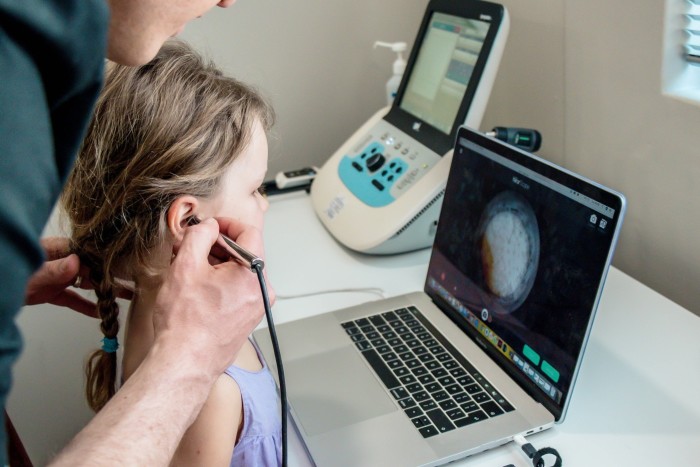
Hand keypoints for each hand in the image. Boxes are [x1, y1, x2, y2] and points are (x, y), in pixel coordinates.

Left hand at [24, 237, 133, 317]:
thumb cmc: (7, 273)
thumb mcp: (31, 273)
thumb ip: (53, 270)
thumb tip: (77, 262)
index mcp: (55, 249)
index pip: (87, 252)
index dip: (105, 260)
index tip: (121, 268)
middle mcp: (58, 261)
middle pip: (90, 267)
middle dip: (110, 275)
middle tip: (132, 283)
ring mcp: (55, 276)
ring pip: (84, 282)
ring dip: (102, 290)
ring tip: (125, 296)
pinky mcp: (50, 292)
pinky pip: (71, 298)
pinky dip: (85, 305)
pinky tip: (100, 312)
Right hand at [153, 218, 271, 376]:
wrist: (184, 363)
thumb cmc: (185, 323)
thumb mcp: (185, 266)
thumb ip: (199, 235)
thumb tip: (208, 226)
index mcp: (253, 274)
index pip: (248, 232)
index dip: (225, 224)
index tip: (208, 226)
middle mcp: (261, 291)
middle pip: (243, 252)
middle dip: (215, 246)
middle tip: (189, 248)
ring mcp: (256, 306)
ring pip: (238, 271)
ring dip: (214, 264)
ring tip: (188, 270)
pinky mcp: (247, 318)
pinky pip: (236, 289)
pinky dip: (218, 282)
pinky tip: (196, 289)